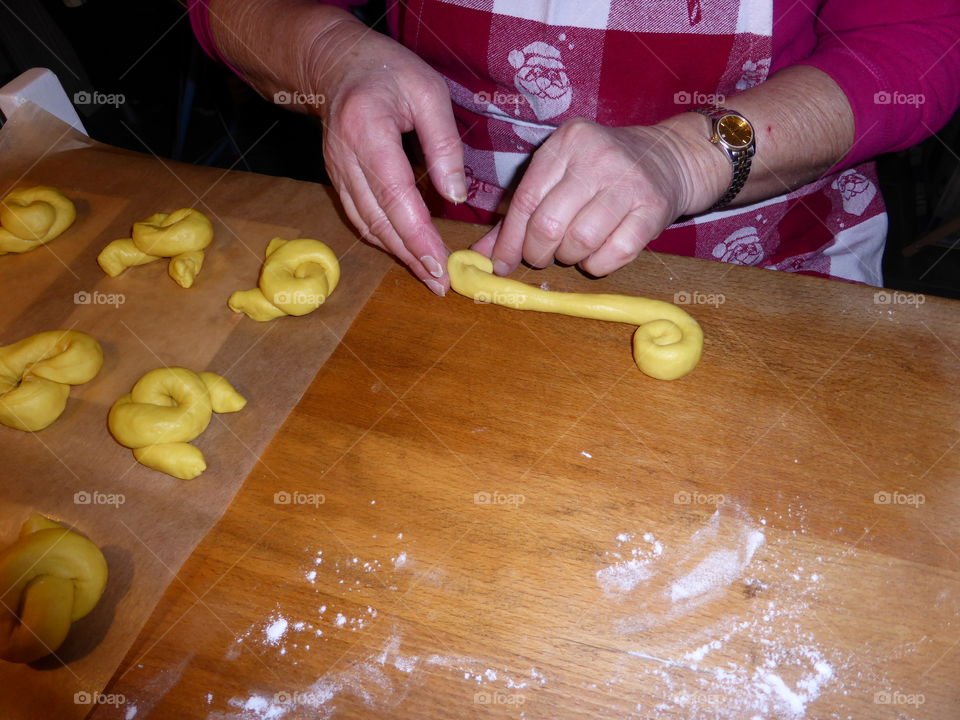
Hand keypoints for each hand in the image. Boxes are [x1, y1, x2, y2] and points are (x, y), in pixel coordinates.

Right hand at [301, 22, 465, 294]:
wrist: (335, 64)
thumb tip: (455, 197)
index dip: (418, 235)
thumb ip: (444, 145)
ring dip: (397, 255)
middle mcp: (346, 157)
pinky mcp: (337, 180)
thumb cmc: (389, 71)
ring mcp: (336, 172)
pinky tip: (406, 254)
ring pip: (366, 225)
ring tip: (428, 276)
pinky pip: (359, 218)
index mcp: (368, 130)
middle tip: (440, 284)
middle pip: (378, 220)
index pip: (395, 195)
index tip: (440, 264)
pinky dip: (382, 240)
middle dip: (411, 256)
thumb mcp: (429, 93)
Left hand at [472, 116, 726, 276]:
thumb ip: (520, 213)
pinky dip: (597, 265)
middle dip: (537, 252)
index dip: (509, 239)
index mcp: (566, 142)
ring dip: (569, 258)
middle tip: (542, 257)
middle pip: (549, 224)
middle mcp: (597, 156)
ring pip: (580, 241)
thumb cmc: (601, 172)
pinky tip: (596, 256)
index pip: (526, 199)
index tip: (500, 265)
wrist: (668, 157)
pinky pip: (614, 254)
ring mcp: (628, 181)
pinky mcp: (653, 209)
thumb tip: (484, 256)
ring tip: (572, 251)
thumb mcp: (559, 176)